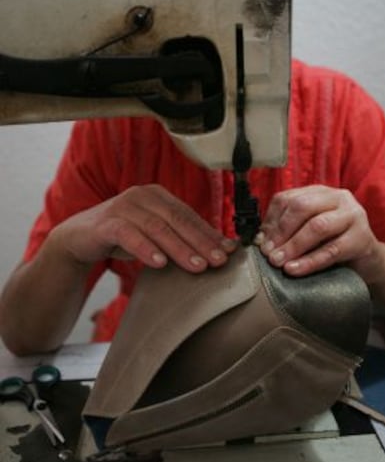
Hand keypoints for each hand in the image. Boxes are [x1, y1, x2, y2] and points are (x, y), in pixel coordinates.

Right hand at [51, 185, 236, 272]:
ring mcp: (123, 207)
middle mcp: (142, 196)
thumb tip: (222, 249)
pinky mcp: (106, 223)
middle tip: (217, 261)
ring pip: (156, 228)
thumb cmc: (123, 236)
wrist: (79, 239)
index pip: (189, 215)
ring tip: (196, 266)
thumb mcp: (154, 235)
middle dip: (200, 242)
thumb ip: (181, 237)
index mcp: (158, 196)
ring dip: (179, 248)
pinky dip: (145, 249)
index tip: (228, 252)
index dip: (209, 234)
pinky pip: (128, 235)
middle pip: (177, 220)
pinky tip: (159, 263)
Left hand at [257, 185, 383, 283]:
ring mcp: (353, 216)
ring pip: (318, 226)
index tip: (260, 242)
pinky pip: (331, 251)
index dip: (270, 220)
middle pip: (302, 207)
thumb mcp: (308, 233)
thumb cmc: (333, 244)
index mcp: (319, 192)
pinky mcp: (362, 238)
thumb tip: (260, 240)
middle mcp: (338, 198)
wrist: (368, 262)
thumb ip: (287, 231)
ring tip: (278, 262)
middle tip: (268, 253)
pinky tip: (294, 270)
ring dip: (293, 246)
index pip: (288, 198)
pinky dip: (309, 262)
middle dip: (281, 231)